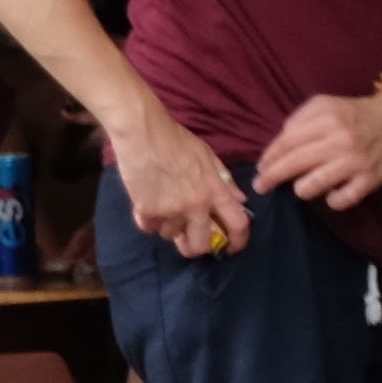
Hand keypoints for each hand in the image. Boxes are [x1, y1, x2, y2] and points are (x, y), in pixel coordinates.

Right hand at [108, 110, 250, 258]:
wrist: (142, 135)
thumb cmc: (177, 141)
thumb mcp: (209, 158)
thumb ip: (224, 182)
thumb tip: (239, 202)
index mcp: (215, 191)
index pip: (237, 224)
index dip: (238, 241)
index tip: (232, 248)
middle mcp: (195, 206)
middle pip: (200, 245)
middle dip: (196, 247)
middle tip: (190, 239)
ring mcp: (169, 211)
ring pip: (171, 236)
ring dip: (170, 227)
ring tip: (165, 210)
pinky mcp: (146, 211)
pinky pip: (149, 227)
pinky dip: (150, 220)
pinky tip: (148, 205)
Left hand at [251, 81, 381, 212]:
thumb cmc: (355, 114)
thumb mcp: (325, 105)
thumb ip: (298, 121)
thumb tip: (277, 148)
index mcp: (327, 118)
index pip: (286, 142)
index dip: (268, 158)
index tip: (260, 168)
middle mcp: (341, 139)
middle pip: (293, 163)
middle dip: (270, 178)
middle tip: (260, 186)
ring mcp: (356, 161)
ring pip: (311, 185)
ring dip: (301, 189)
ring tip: (301, 187)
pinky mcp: (370, 179)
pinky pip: (341, 200)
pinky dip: (332, 201)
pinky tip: (330, 195)